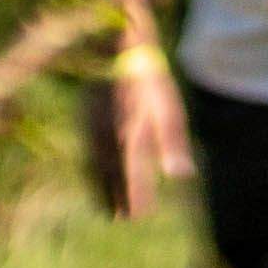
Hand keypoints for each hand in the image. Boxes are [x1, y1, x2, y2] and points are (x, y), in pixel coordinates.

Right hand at [84, 36, 188, 218]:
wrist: (119, 48)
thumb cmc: (152, 81)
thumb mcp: (169, 110)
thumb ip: (173, 145)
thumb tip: (181, 176)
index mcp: (133, 137)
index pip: (134, 178)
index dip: (136, 198)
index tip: (139, 216)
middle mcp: (111, 138)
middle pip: (113, 178)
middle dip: (117, 198)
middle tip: (121, 219)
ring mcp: (95, 130)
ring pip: (98, 168)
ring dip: (102, 189)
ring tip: (108, 208)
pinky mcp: (86, 122)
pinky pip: (88, 155)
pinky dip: (91, 171)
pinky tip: (94, 179)